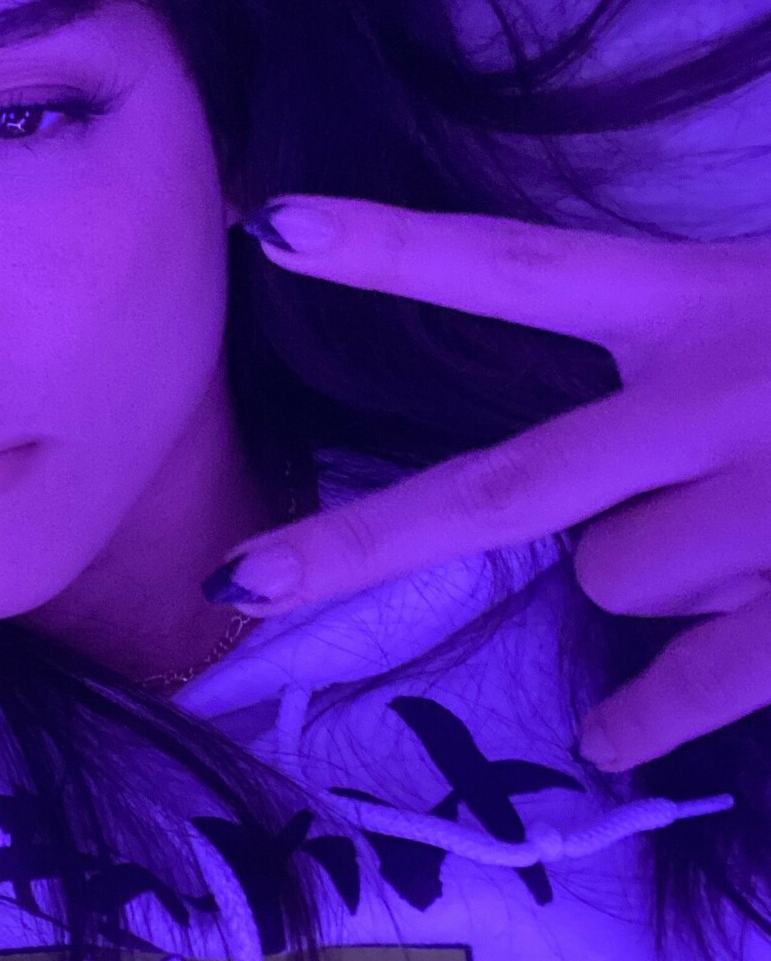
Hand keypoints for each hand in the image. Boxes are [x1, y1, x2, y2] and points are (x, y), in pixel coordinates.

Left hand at [207, 195, 770, 770]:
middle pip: (499, 492)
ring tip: (754, 528)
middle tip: (241, 580)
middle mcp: (713, 398)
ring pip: (612, 579)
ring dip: (648, 575)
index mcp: (701, 298)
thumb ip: (690, 319)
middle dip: (360, 544)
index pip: (518, 269)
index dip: (392, 250)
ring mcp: (766, 505)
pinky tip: (610, 733)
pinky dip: (645, 716)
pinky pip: (690, 683)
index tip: (269, 226)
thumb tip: (596, 443)